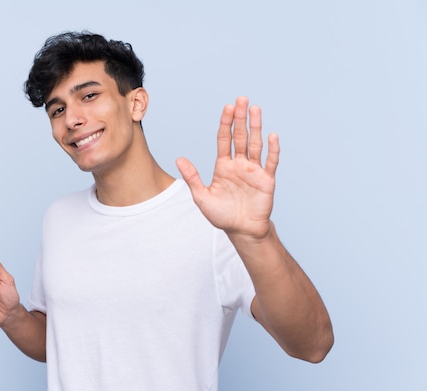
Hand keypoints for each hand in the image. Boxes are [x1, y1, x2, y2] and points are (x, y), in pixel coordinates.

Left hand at [176, 96, 278, 239]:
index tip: (227, 107)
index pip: (224, 139)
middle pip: (240, 137)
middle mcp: (239, 164)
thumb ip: (192, 177)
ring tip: (255, 109)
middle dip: (240, 118)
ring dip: (256, 127)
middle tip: (242, 99)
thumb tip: (179, 159)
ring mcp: (254, 171)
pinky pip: (270, 162)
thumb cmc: (221, 215)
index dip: (226, 123)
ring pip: (255, 144)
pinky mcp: (266, 180)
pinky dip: (272, 149)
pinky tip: (272, 135)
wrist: (241, 230)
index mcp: (223, 166)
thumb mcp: (202, 197)